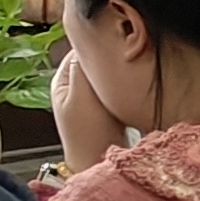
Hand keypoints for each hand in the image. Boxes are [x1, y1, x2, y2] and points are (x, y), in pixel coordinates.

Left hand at [49, 50, 124, 176]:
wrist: (101, 162)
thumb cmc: (87, 133)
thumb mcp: (81, 96)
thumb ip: (82, 70)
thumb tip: (86, 44)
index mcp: (63, 80)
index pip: (78, 51)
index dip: (95, 43)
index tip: (115, 38)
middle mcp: (76, 87)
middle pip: (94, 63)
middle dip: (109, 58)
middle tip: (128, 53)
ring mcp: (92, 98)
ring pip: (108, 75)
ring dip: (119, 72)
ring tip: (133, 67)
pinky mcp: (109, 109)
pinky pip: (118, 89)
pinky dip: (125, 86)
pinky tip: (136, 85)